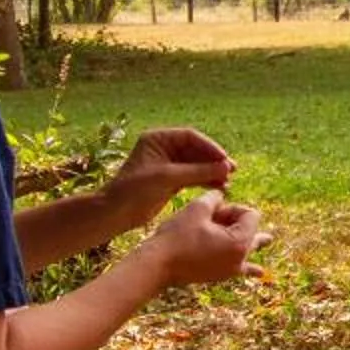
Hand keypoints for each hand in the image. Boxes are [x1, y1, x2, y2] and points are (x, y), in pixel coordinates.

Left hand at [107, 127, 234, 215]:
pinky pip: (194, 177)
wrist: (116, 212)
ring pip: (197, 164)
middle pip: (196, 150)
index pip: (190, 137)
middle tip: (232, 170)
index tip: (224, 159)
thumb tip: (226, 167)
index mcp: (158, 139)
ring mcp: (168, 165)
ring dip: (212, 172)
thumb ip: (198, 171)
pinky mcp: (171, 180)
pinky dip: (206, 181)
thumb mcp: (168, 177)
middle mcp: (164, 149)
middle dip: (213, 161)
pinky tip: (219, 187)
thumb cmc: (135, 190)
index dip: (209, 147)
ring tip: (228, 181)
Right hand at [138, 191, 268, 286]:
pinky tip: (260, 272)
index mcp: (240, 241)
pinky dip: (249, 268)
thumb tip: (222, 196)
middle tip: (215, 218)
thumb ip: (216, 198)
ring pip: (248, 249)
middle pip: (250, 230)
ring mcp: (232, 269)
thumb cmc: (176, 236)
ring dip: (247, 239)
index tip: (212, 211)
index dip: (232, 207)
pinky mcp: (221, 276)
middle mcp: (241, 258)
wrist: (157, 265)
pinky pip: (241, 270)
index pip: (250, 214)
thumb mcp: (197, 208)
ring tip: (269, 240)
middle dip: (235, 221)